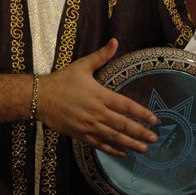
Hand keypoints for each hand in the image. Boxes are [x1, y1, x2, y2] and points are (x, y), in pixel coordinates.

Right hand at [37, 38, 157, 156]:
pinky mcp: (80, 134)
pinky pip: (99, 144)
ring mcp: (89, 125)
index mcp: (99, 95)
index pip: (126, 106)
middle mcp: (97, 112)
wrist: (40, 97)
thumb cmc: (62, 80)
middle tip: (154, 138)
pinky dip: (112, 150)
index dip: (141, 113)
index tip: (154, 120)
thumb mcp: (82, 65)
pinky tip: (123, 153)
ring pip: (113, 137)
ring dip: (130, 143)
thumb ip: (101, 55)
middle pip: (123, 125)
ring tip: (144, 149)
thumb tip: (114, 41)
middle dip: (140, 132)